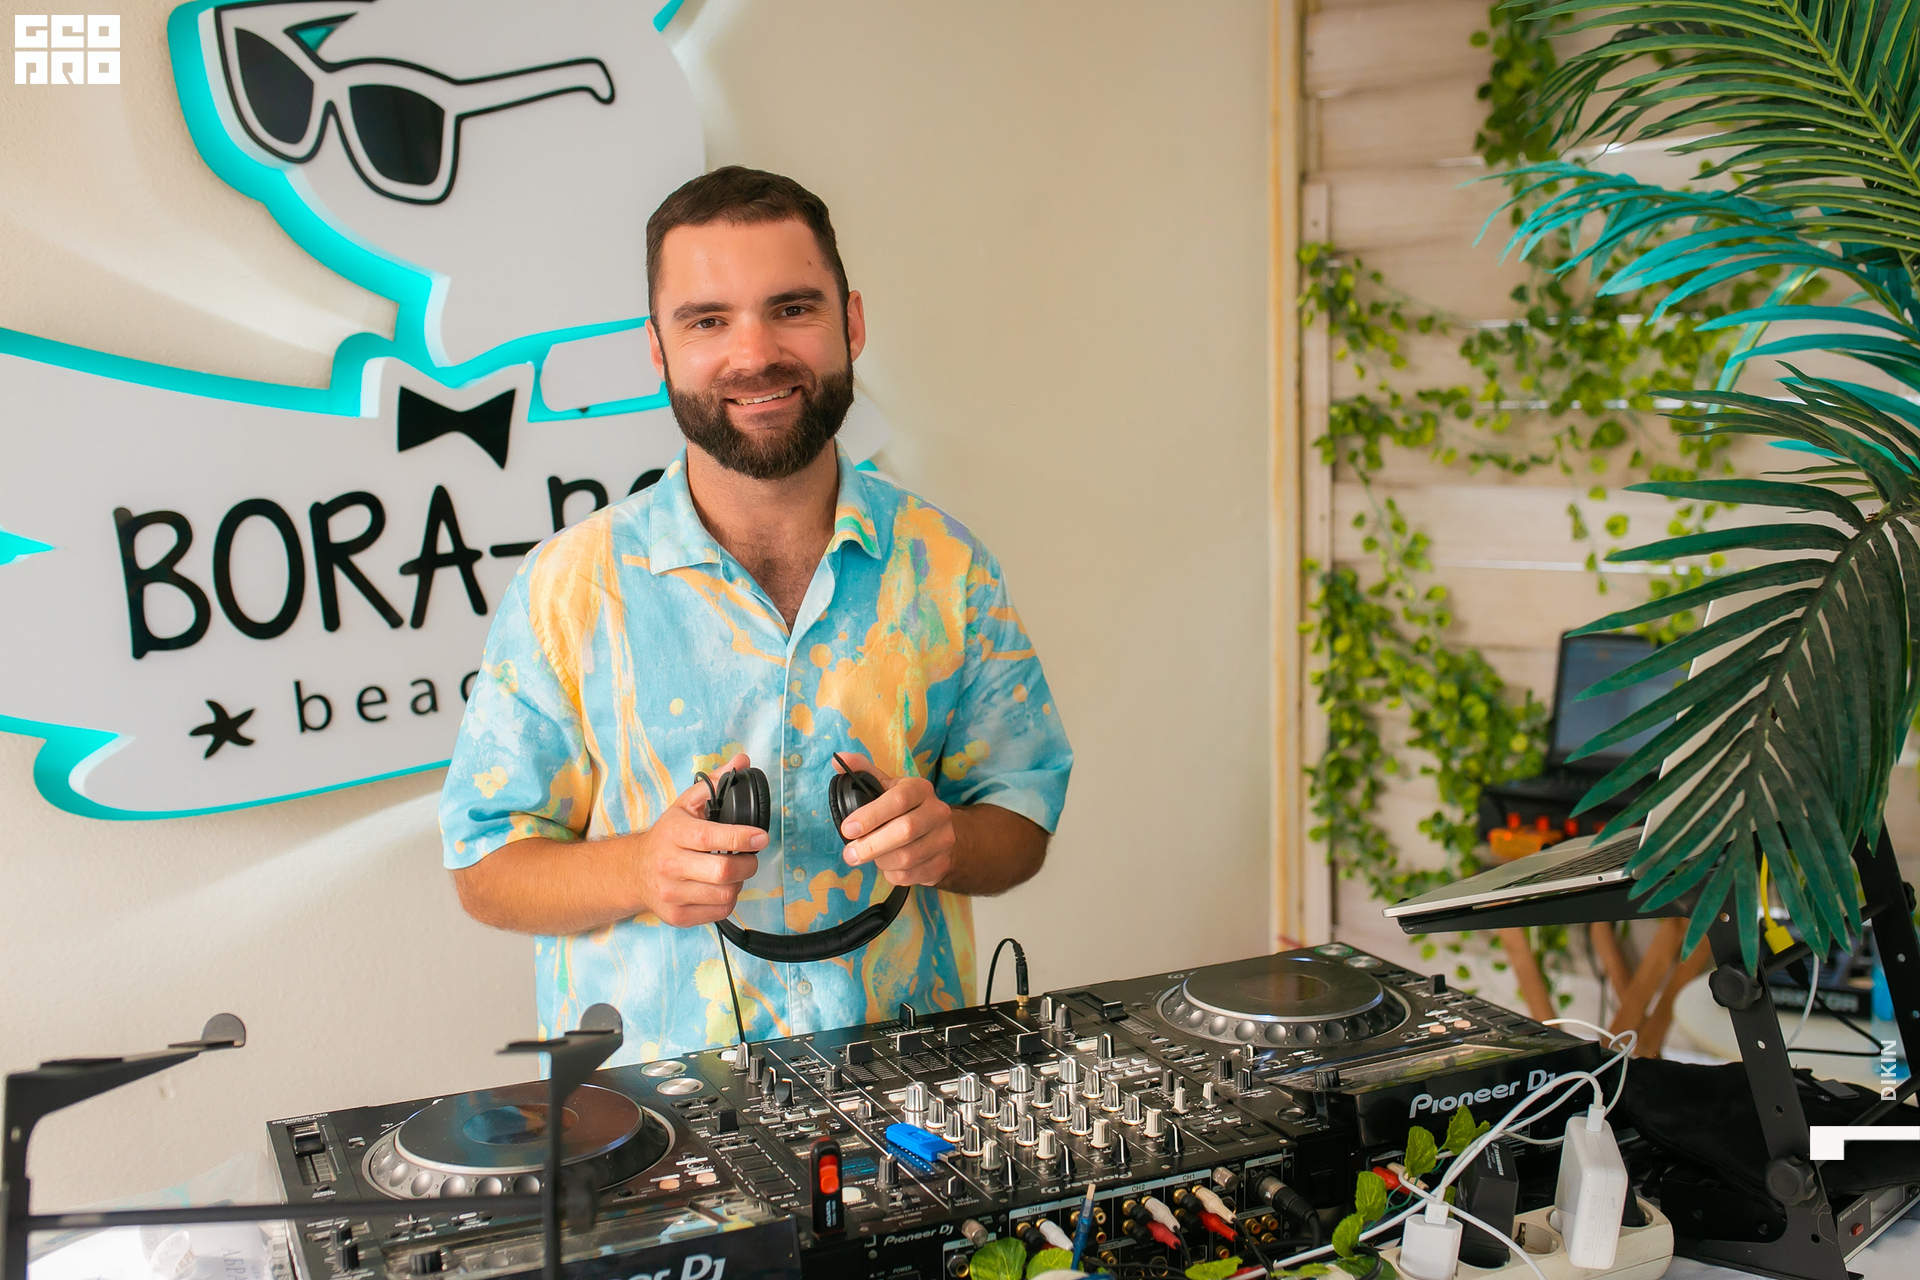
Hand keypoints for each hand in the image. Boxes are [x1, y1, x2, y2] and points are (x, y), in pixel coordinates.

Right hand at [629, 753, 767, 926]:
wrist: (634, 872)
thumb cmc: (666, 837)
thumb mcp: (685, 805)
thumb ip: (714, 783)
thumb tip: (742, 761)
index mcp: (673, 834)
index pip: (711, 839)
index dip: (741, 838)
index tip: (760, 837)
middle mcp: (669, 865)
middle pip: (723, 872)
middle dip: (748, 864)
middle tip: (750, 856)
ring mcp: (672, 894)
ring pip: (725, 895)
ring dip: (738, 882)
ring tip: (733, 872)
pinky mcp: (677, 916)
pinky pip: (719, 912)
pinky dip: (728, 900)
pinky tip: (720, 887)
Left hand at [835, 753, 955, 887]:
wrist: (940, 833)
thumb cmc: (905, 809)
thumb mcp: (887, 787)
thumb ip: (863, 772)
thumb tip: (838, 760)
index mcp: (920, 789)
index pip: (898, 799)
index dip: (870, 815)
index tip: (847, 829)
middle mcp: (937, 812)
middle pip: (904, 831)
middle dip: (870, 845)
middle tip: (849, 854)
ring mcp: (943, 839)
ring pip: (906, 857)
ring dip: (881, 861)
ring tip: (871, 856)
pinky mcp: (942, 863)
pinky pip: (910, 875)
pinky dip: (891, 874)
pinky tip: (888, 865)